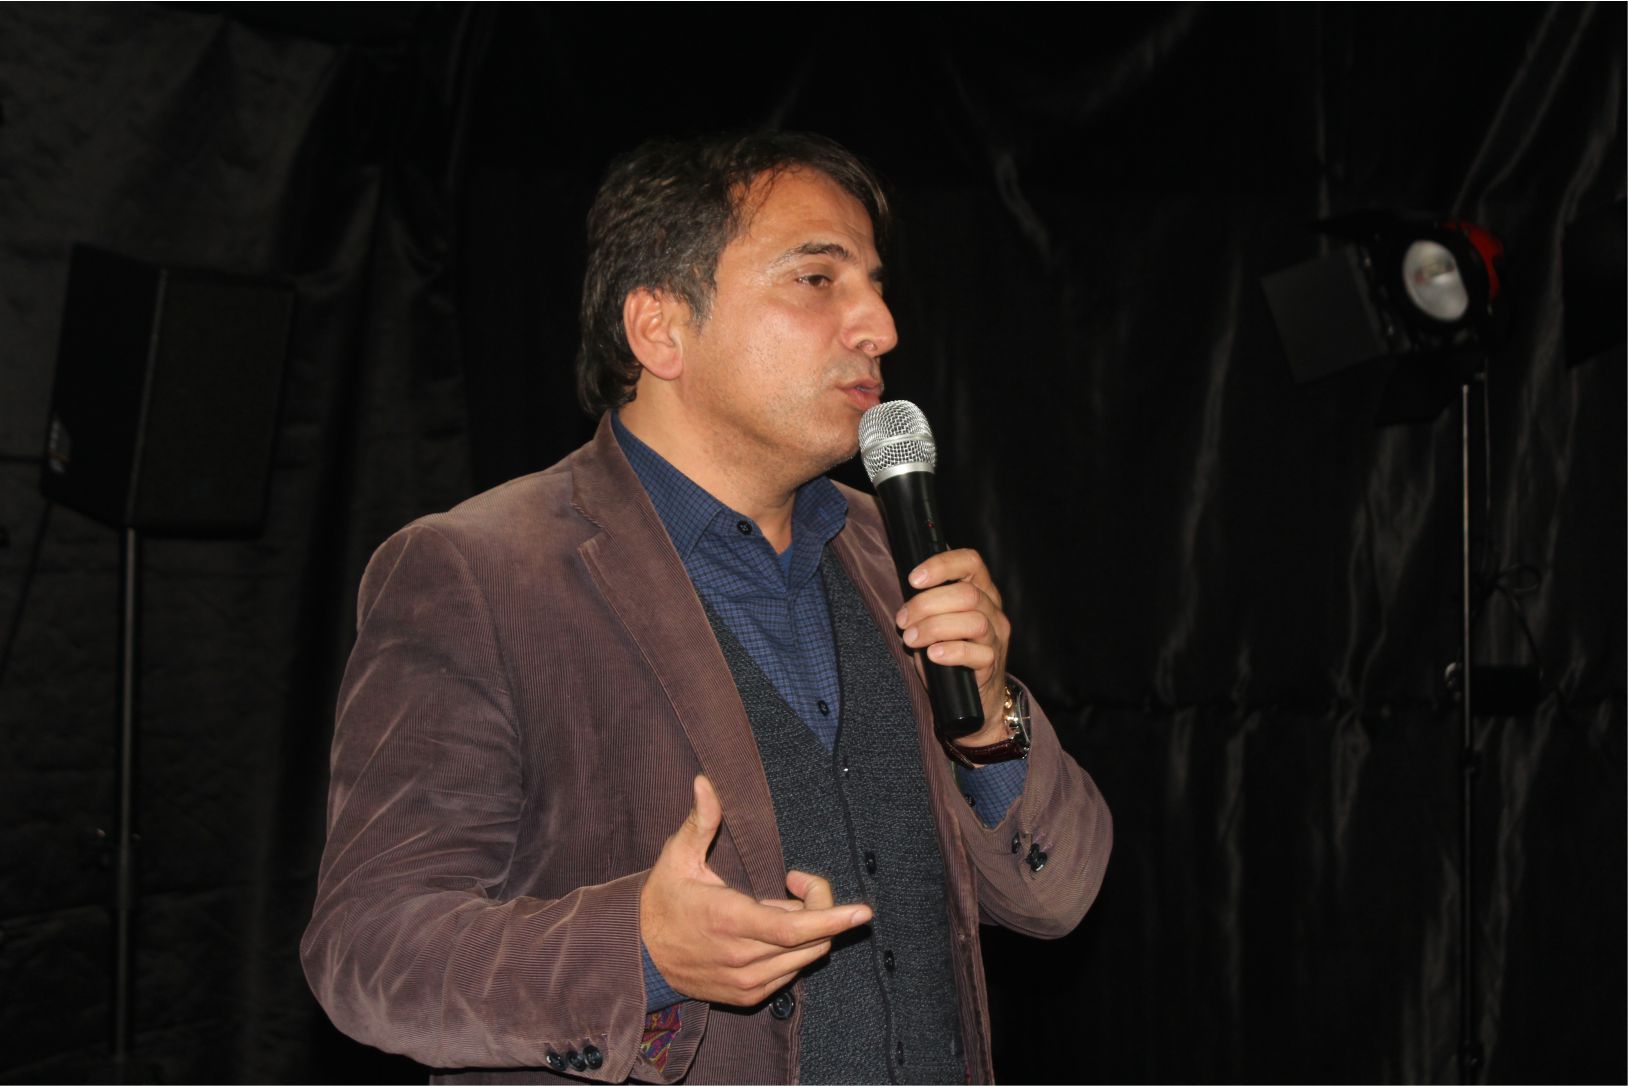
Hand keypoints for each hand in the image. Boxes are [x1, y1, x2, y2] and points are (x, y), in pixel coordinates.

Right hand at [640, 776, 873, 1006]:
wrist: (639, 956)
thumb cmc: (663, 900)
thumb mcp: (677, 857)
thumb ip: (699, 821)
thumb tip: (706, 781)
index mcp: (730, 920)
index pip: (795, 927)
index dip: (832, 918)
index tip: (863, 911)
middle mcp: (742, 957)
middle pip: (811, 941)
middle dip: (821, 908)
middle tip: (796, 880)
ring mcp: (747, 982)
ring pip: (805, 959)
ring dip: (807, 930)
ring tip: (776, 906)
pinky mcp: (747, 995)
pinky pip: (791, 973)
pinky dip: (794, 950)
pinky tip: (770, 931)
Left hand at [894, 548, 1012, 743]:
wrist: (972, 701)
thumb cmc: (949, 655)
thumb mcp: (938, 622)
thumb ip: (929, 604)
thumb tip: (906, 593)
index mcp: (981, 591)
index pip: (971, 562)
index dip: (942, 565)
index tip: (914, 579)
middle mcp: (993, 610)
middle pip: (967, 593)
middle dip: (927, 604)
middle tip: (903, 621)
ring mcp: (996, 637)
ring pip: (974, 621)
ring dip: (934, 627)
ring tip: (911, 639)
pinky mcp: (993, 664)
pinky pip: (977, 653)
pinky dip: (951, 651)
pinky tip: (932, 655)